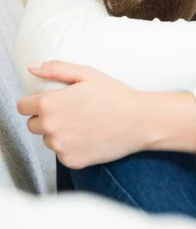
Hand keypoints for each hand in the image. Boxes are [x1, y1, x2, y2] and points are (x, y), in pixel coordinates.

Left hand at [17, 61, 150, 168]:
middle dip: (46, 118)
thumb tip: (31, 67)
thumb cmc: (115, 95)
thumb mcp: (86, 74)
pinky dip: (71, 147)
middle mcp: (51, 128)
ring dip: (58, 133)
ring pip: (48, 140)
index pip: (23, 107)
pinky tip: (89, 136)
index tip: (49, 101)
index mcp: (50, 104)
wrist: (139, 121)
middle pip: (33, 125)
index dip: (35, 102)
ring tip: (84, 123)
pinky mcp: (71, 161)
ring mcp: (61, 147)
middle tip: (71, 111)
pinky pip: (62, 153)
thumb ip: (55, 69)